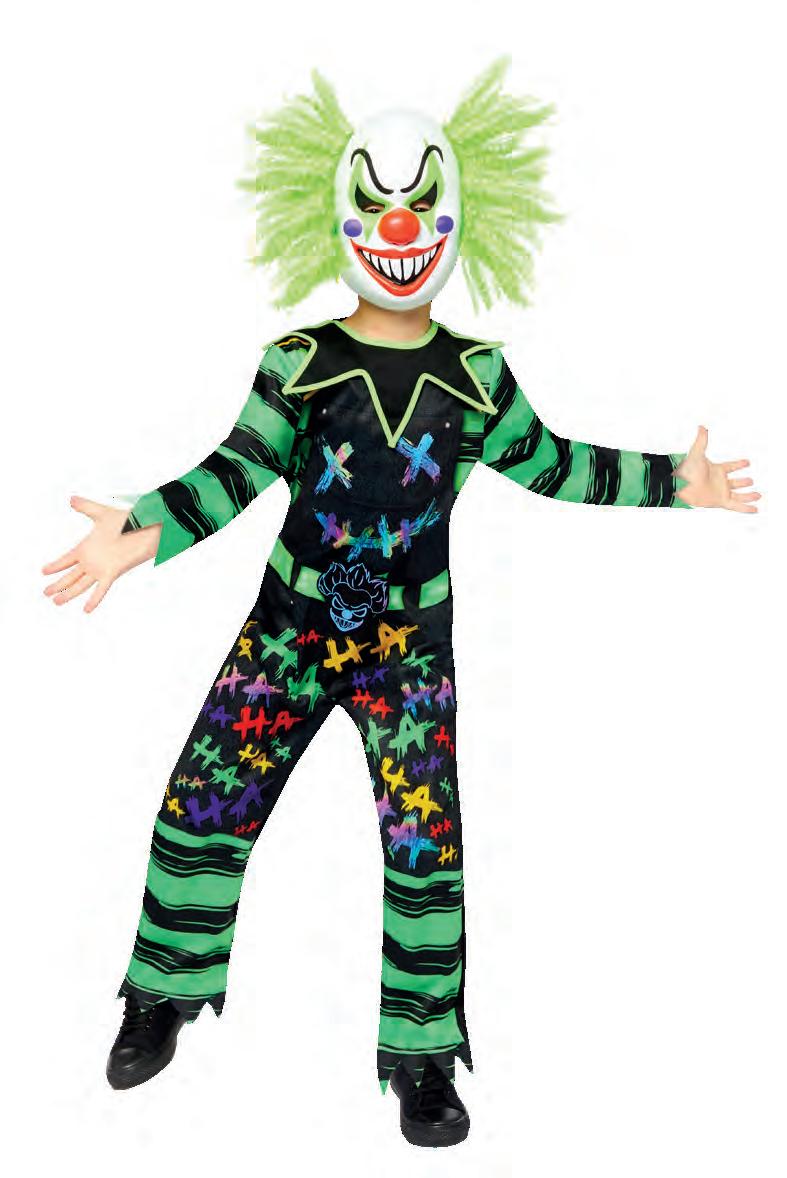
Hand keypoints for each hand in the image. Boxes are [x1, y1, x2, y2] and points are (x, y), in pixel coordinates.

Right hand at [42, 497, 161, 612]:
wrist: (146, 526)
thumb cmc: (127, 519)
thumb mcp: (102, 513)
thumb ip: (86, 507)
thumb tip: (71, 499)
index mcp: (87, 547)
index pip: (66, 559)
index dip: (55, 565)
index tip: (43, 571)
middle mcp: (92, 560)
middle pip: (71, 575)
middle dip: (58, 584)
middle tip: (45, 593)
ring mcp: (101, 568)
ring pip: (81, 584)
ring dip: (69, 594)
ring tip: (56, 602)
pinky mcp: (112, 572)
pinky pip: (101, 589)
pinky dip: (93, 599)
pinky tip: (86, 610)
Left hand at [674, 427, 760, 512]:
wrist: (679, 484)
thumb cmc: (686, 469)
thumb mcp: (696, 453)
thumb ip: (701, 440)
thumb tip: (702, 427)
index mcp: (716, 470)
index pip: (731, 466)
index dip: (739, 464)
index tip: (748, 462)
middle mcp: (719, 482)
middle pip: (735, 483)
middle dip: (743, 482)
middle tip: (751, 480)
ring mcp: (720, 492)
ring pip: (738, 495)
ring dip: (748, 495)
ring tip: (758, 495)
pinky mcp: (720, 501)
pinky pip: (736, 506)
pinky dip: (746, 508)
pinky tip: (755, 509)